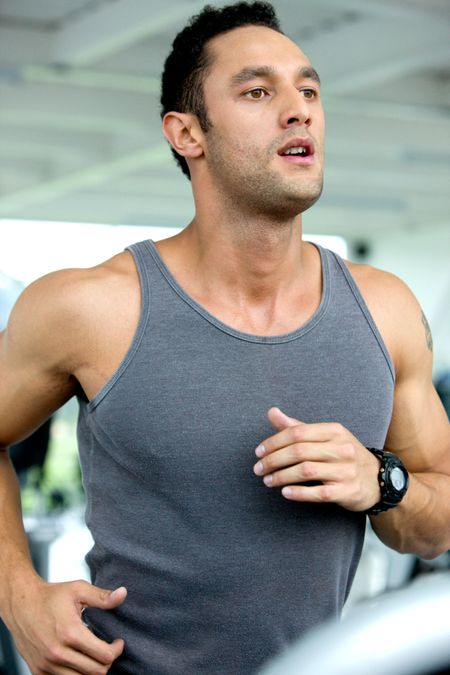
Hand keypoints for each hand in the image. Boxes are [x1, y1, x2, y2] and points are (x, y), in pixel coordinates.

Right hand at [5, 577, 126, 673]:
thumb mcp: (78, 590)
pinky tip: (78, 660)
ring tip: (93, 655)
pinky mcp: (39, 671)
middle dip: (107, 661)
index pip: (104, 655)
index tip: (117, 642)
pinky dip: (75, 674)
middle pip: (96, 672)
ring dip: (91, 669)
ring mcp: (47, 665)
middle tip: (108, 649)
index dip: (116, 650)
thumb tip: (122, 594)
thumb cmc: (50, 596)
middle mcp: (58, 653)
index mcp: (70, 633)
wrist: (21, 604)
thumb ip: (102, 596)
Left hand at [253, 407, 380, 510]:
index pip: (296, 433)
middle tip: (258, 469)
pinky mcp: (347, 491)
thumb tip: (271, 412)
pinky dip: (298, 493)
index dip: (274, 442)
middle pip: (298, 451)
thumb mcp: (325, 437)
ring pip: (305, 471)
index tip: (258, 452)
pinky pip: (318, 493)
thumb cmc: (343, 455)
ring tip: (267, 481)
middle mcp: (342, 448)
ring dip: (281, 477)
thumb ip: (297, 427)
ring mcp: (346, 470)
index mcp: (334, 430)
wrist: (377, 479)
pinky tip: (285, 492)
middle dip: (273, 460)